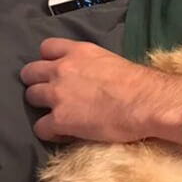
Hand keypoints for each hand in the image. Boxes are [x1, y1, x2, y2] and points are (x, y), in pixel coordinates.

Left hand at [20, 38, 181, 143]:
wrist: (150, 103)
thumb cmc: (142, 85)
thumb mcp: (114, 62)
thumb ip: (94, 66)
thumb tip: (94, 78)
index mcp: (79, 52)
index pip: (46, 48)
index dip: (49, 61)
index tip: (59, 72)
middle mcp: (63, 69)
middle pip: (30, 72)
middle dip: (40, 83)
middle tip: (55, 95)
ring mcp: (58, 95)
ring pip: (31, 97)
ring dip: (43, 106)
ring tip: (60, 115)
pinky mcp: (60, 120)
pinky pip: (40, 127)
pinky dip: (50, 131)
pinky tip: (66, 134)